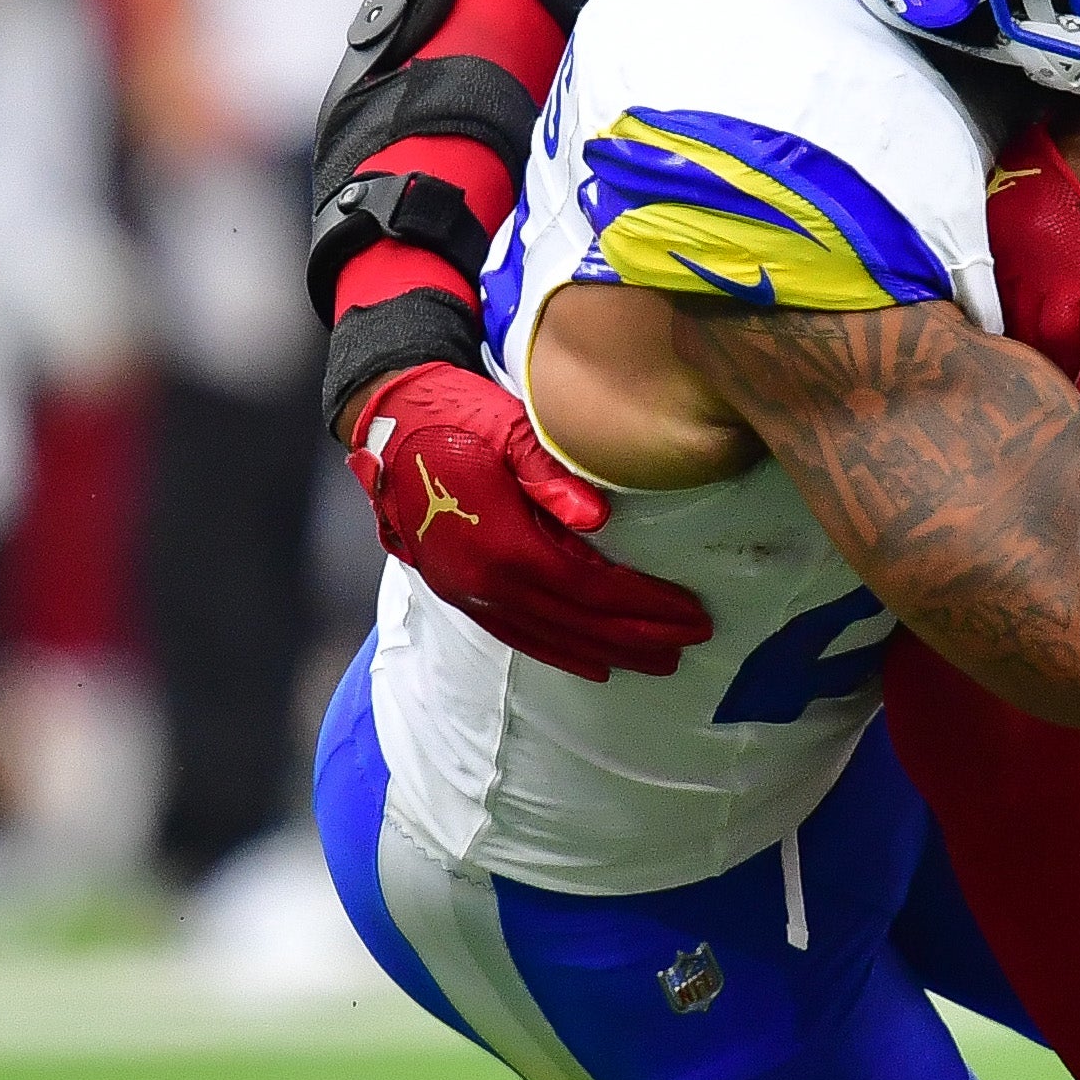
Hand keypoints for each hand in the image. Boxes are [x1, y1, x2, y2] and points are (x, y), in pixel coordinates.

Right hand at [348, 362, 714, 679]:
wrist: (388, 419)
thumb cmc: (456, 415)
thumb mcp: (510, 430)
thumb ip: (551, 476)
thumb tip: (598, 520)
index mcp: (505, 546)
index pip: (592, 589)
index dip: (645, 607)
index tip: (691, 615)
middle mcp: (485, 583)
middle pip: (578, 622)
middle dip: (638, 636)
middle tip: (690, 644)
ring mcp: (467, 592)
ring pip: (549, 637)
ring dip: (606, 652)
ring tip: (655, 662)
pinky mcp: (456, 590)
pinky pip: (515, 635)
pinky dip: (558, 652)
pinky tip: (590, 664)